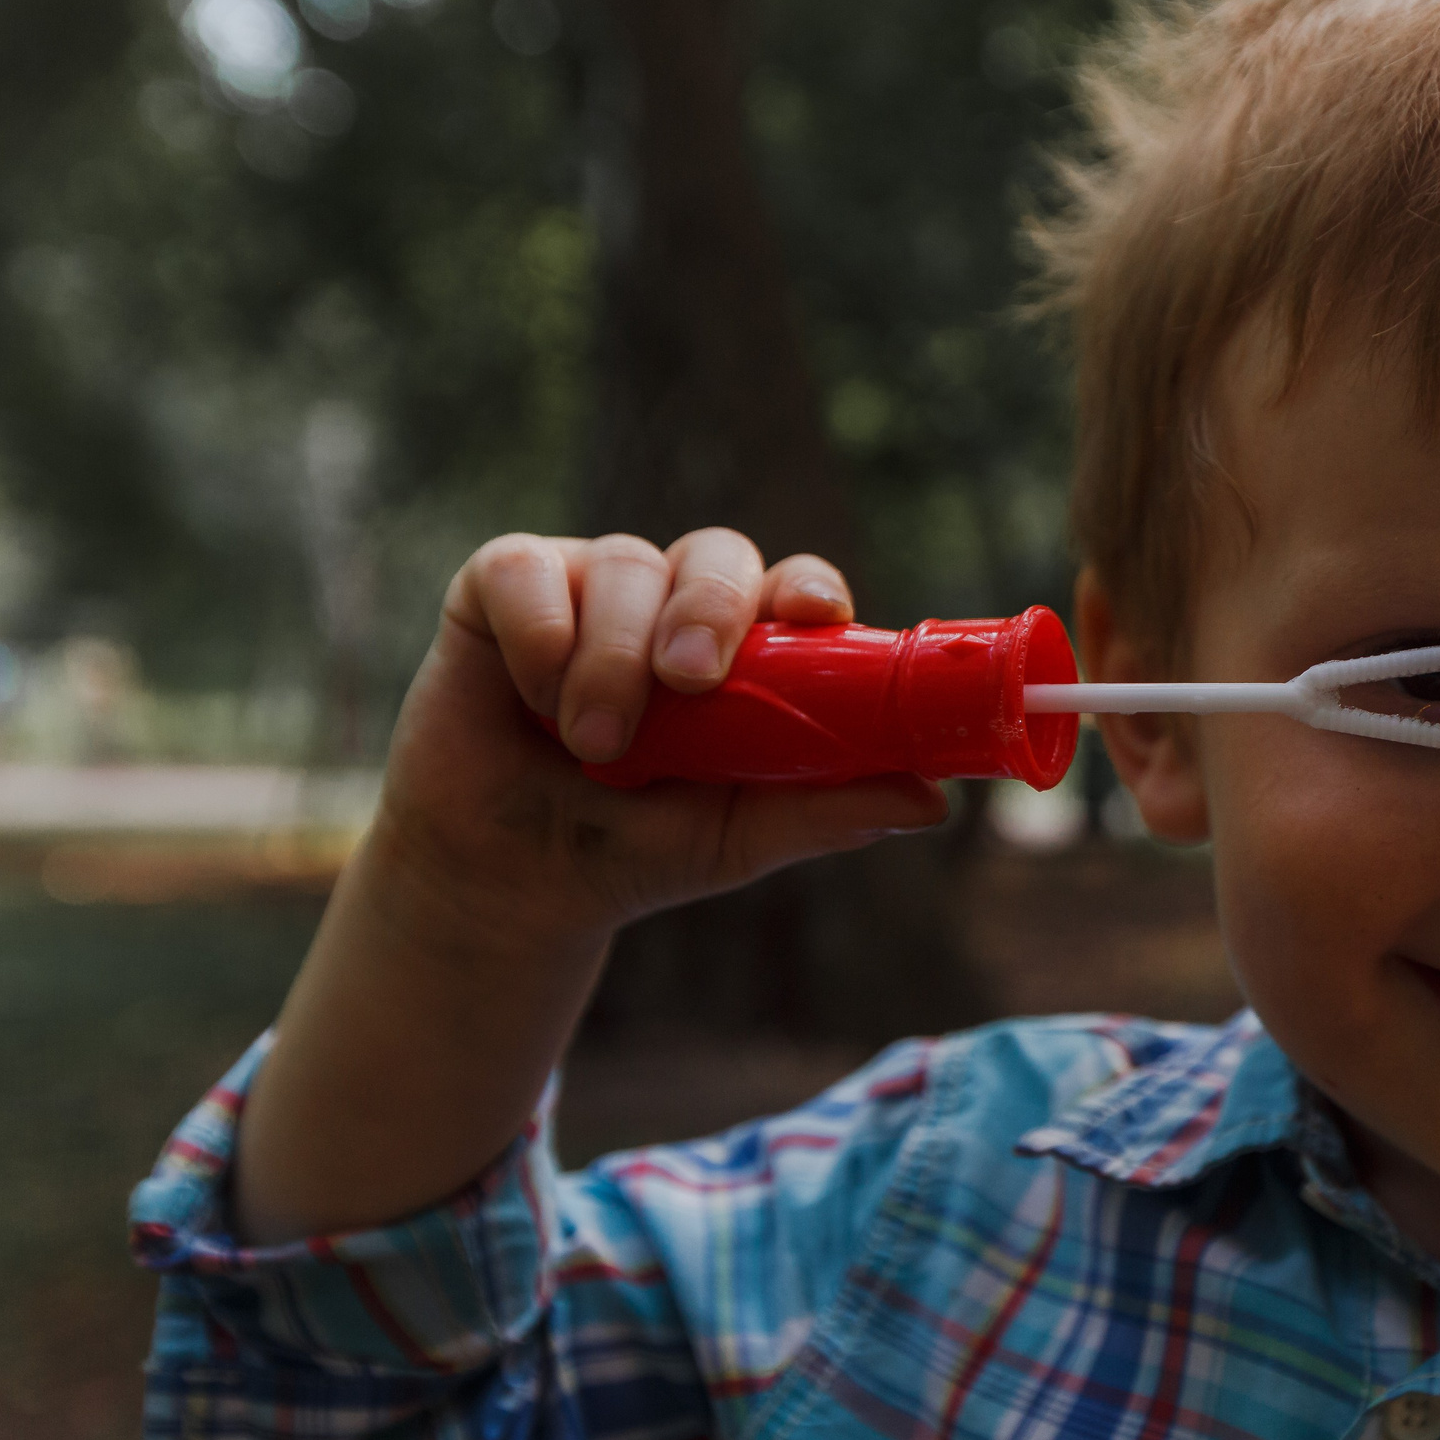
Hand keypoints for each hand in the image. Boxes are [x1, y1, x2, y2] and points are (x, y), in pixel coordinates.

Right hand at [233, 529, 947, 1243]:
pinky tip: (533, 700)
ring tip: (595, 747)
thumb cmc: (635, 849)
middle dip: (709, 608)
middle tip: (690, 681)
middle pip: (717, 554)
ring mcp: (592, 585)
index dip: (811, 588)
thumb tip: (933, 801)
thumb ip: (825, 810)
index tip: (816, 616)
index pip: (794, 588)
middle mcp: (676, 601)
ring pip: (623, 566)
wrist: (511, 885)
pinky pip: (524, 570)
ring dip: (611, 660)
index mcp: (748, 649)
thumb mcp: (737, 837)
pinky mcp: (505, 586)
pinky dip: (539, 634)